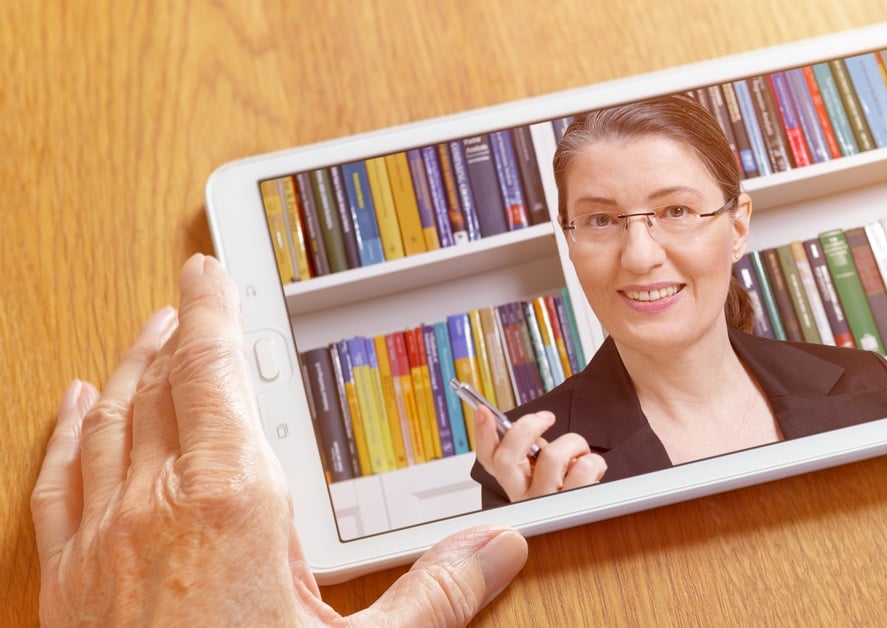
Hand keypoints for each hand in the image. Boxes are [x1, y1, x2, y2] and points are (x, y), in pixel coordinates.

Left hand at [31, 253, 526, 625]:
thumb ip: (433, 596)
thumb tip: (498, 550)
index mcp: (232, 505)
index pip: (215, 375)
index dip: (213, 312)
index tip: (209, 269)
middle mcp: (155, 506)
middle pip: (160, 386)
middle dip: (177, 333)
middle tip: (192, 300)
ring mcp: (101, 541)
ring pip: (107, 422)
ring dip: (129, 369)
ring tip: (148, 338)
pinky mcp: (67, 579)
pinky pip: (59, 480)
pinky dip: (67, 432)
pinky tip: (73, 408)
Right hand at [473, 407, 606, 501]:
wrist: (592, 524)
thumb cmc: (571, 494)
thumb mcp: (546, 474)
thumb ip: (534, 454)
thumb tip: (531, 428)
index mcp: (516, 486)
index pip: (489, 460)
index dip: (482, 434)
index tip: (483, 410)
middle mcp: (526, 498)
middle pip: (507, 456)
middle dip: (528, 427)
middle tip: (546, 418)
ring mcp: (547, 504)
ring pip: (552, 456)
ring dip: (573, 443)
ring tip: (580, 453)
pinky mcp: (574, 506)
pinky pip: (583, 468)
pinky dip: (594, 461)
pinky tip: (593, 470)